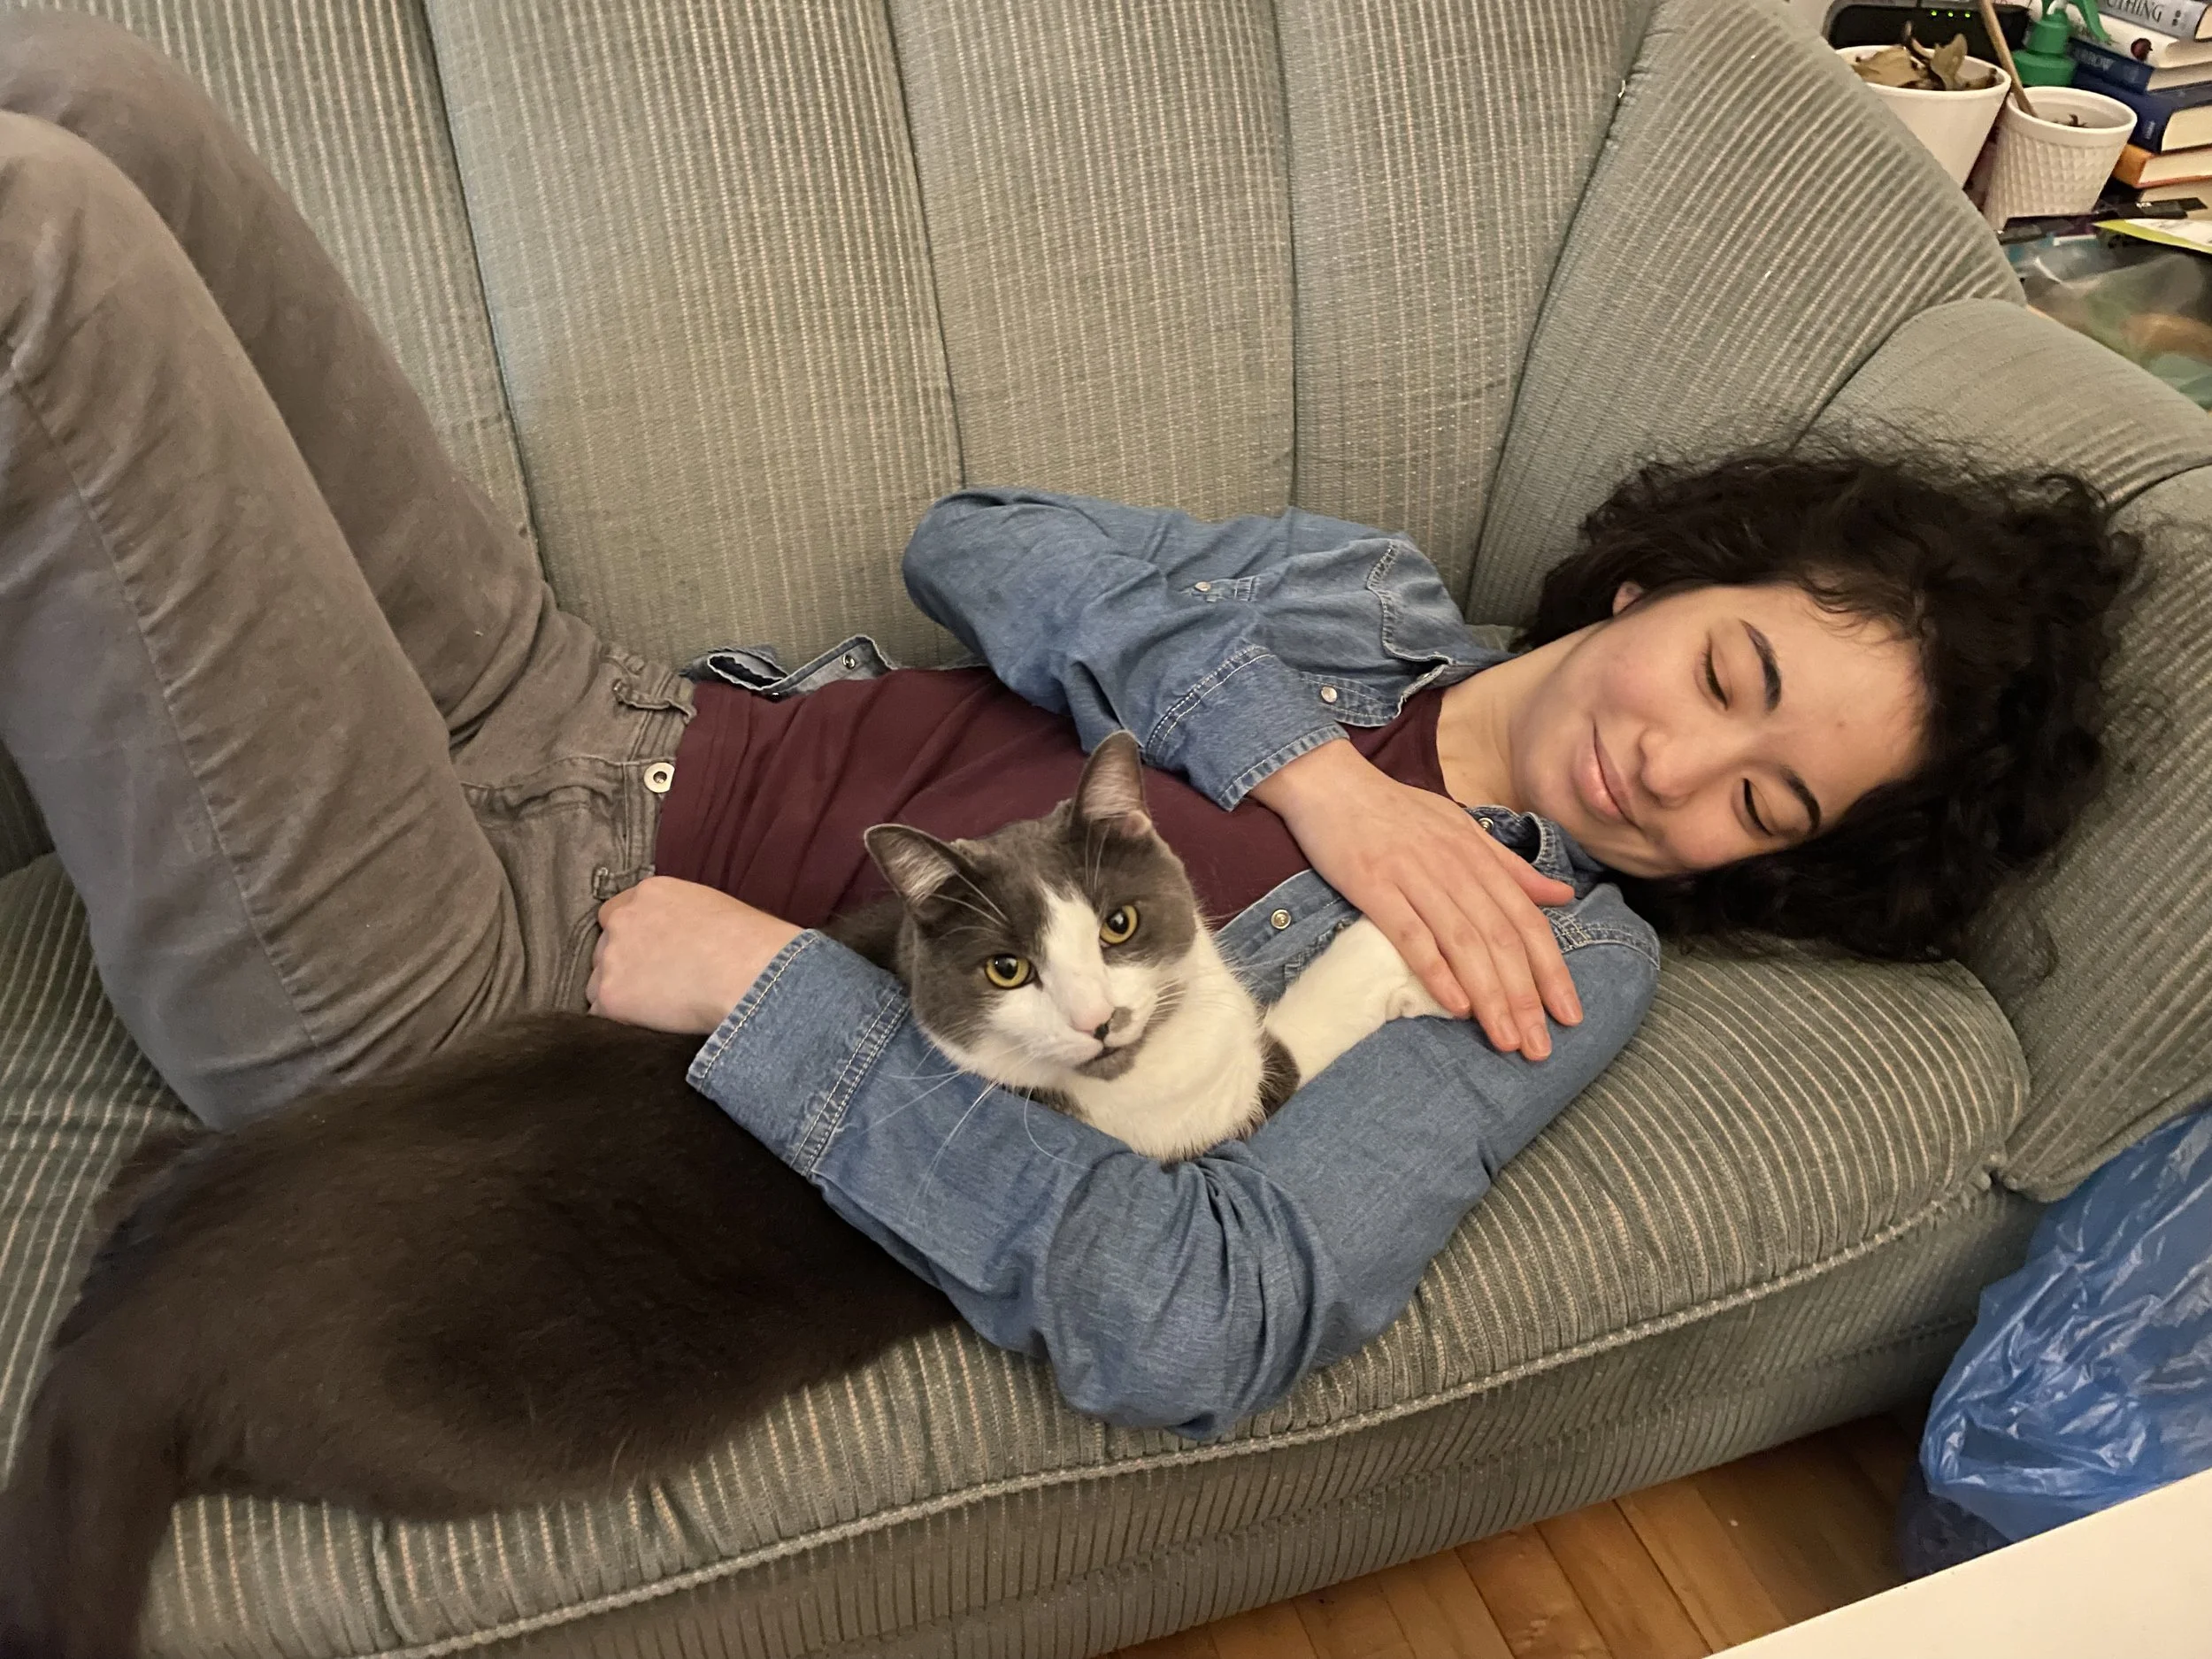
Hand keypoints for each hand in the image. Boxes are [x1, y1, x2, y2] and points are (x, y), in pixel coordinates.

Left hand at [588, 876, 801, 1033]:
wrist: (748, 972)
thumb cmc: (749, 943)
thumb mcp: (711, 908)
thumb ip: (680, 916)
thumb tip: (679, 939)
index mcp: (650, 893)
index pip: (617, 913)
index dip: (632, 937)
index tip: (648, 953)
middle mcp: (623, 920)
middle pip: (605, 947)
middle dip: (624, 965)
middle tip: (655, 983)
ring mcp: (612, 958)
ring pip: (598, 982)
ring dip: (620, 993)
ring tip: (656, 1007)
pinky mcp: (611, 996)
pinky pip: (600, 1015)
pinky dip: (620, 1021)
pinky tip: (648, 1023)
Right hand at [1251, 740, 1581, 1057]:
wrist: (1328, 781)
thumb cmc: (1393, 808)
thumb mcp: (1459, 827)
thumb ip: (1508, 866)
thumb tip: (1561, 896)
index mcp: (1478, 855)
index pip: (1525, 919)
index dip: (1551, 969)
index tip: (1568, 1014)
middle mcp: (1454, 867)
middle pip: (1500, 938)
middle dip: (1525, 997)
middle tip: (1539, 1047)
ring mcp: (1413, 876)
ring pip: (1464, 942)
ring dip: (1490, 995)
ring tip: (1506, 1039)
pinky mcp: (1373, 886)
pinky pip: (1411, 933)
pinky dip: (1436, 970)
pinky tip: (1455, 1005)